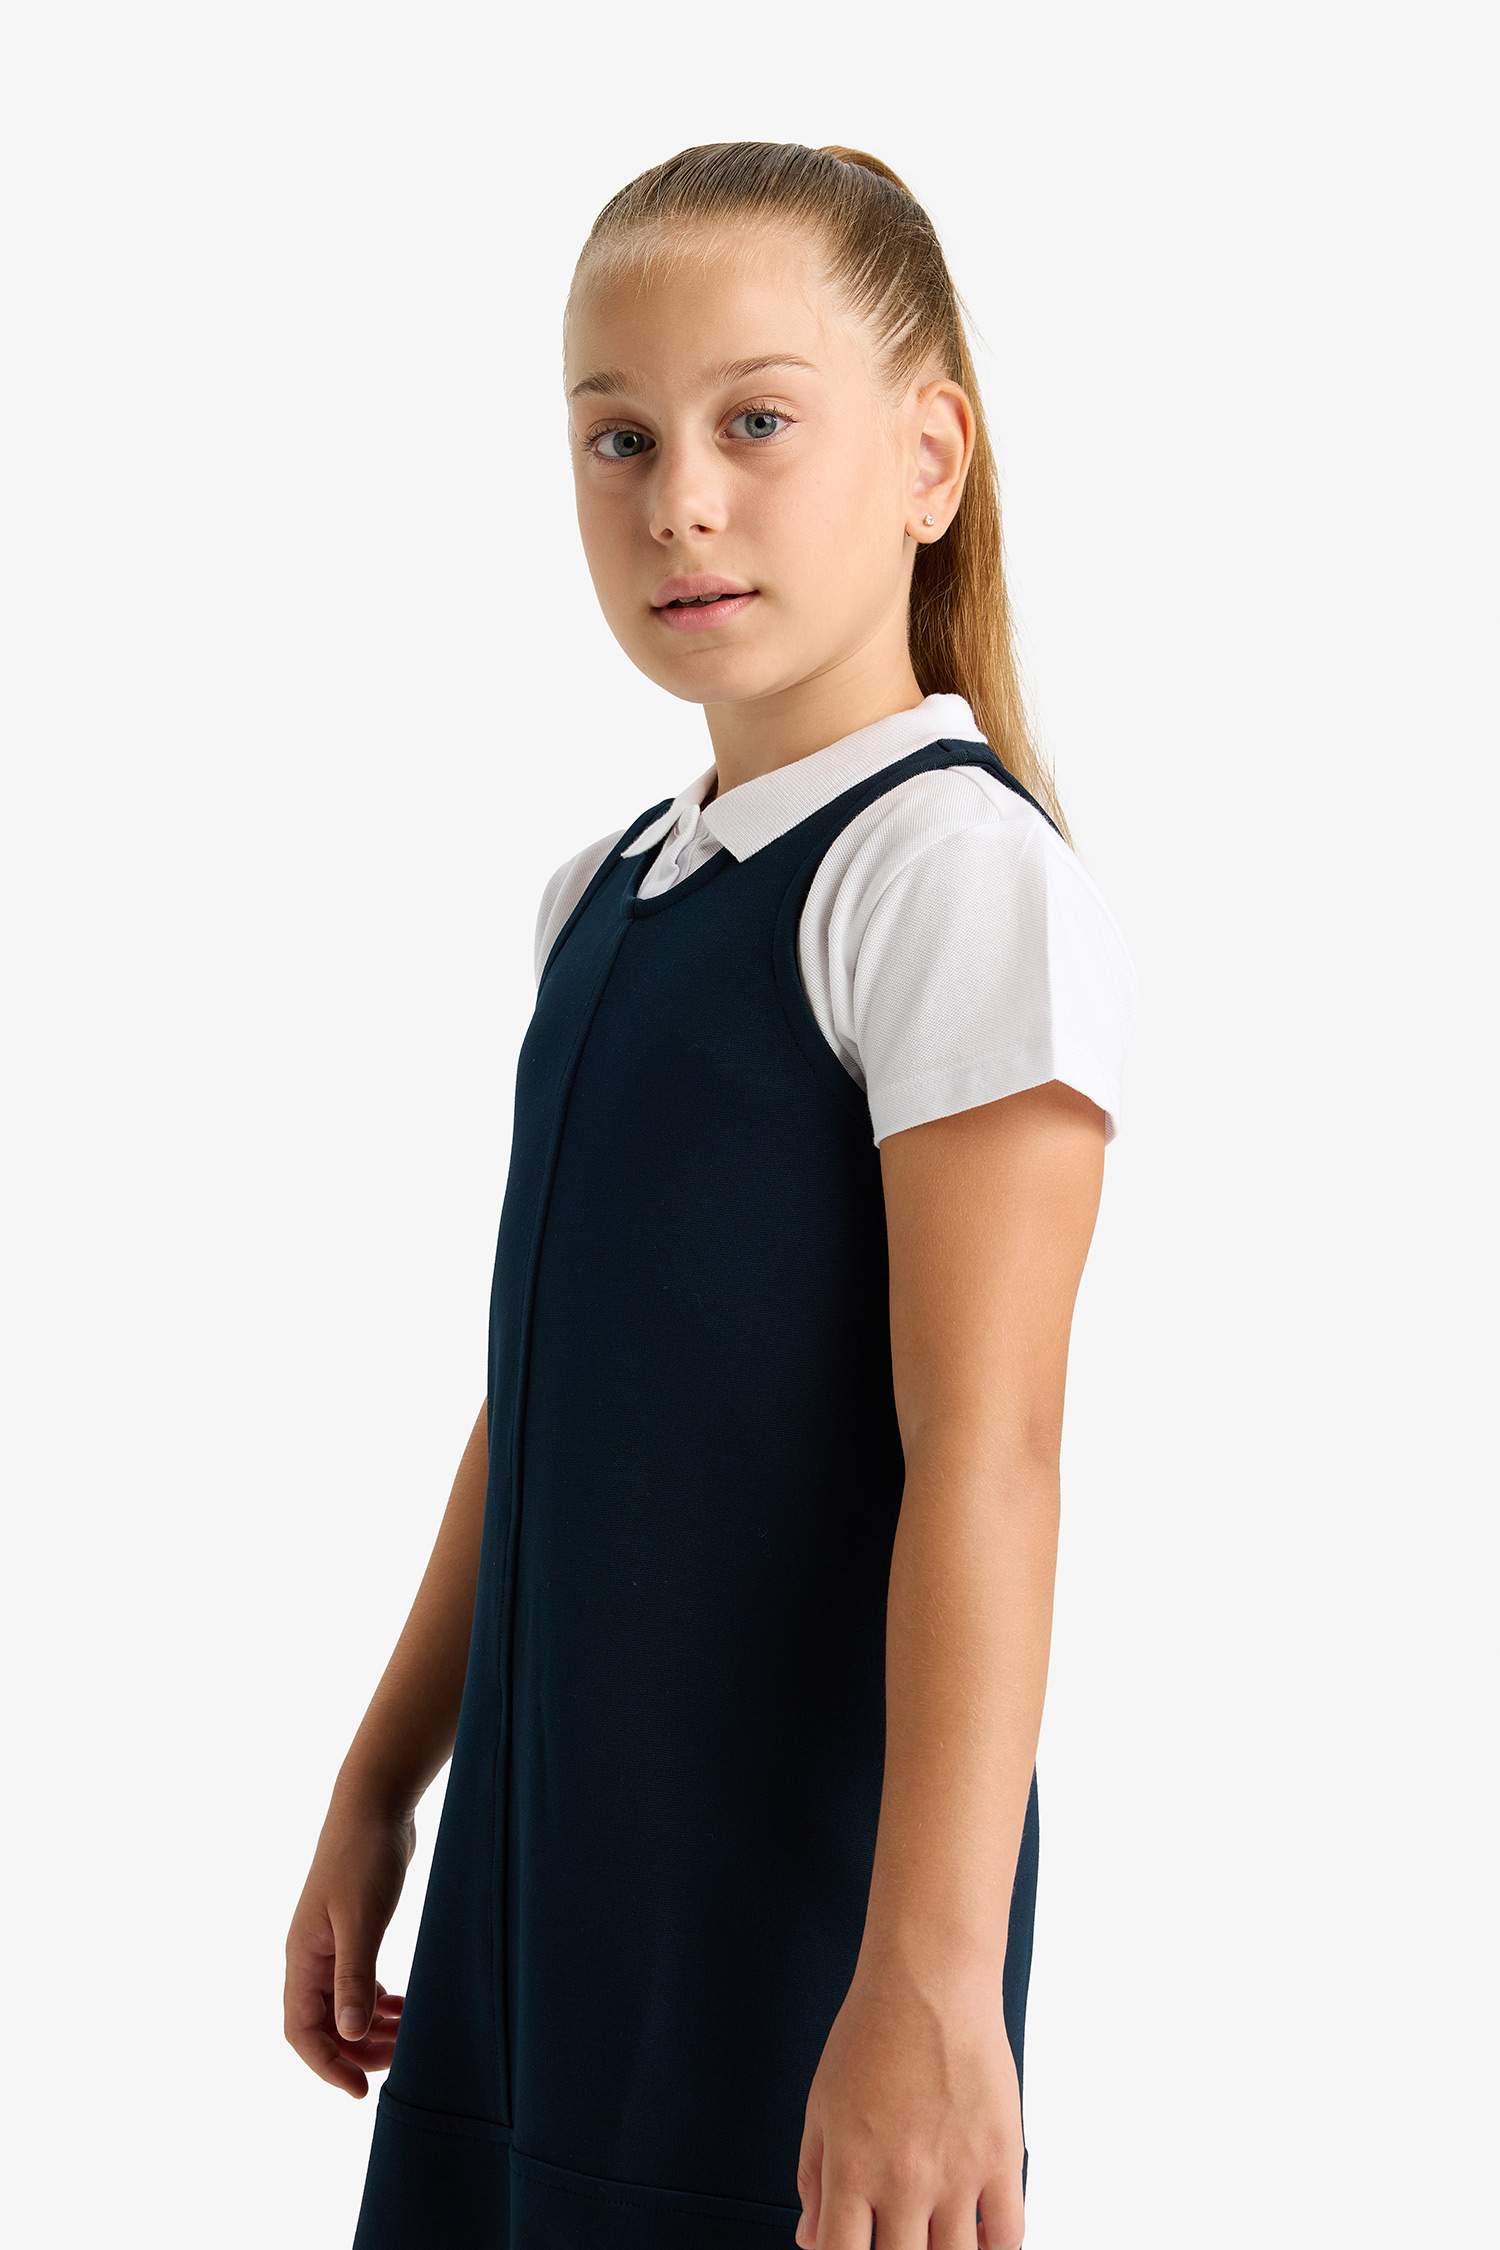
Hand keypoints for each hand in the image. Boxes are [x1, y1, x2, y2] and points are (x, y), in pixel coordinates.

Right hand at [284, 1787, 416, 2097]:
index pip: (300, 2031)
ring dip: (370, 2028)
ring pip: (342, 2006)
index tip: (360, 2090)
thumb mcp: (362, 1920)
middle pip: (323, 2025)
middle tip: (401, 2060)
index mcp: (303, 1957)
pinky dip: (377, 2002)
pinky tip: (403, 2006)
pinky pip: (356, 1982)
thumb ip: (355, 1976)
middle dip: (357, 2050)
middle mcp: (310, 1956)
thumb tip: (349, 2032)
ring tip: (410, 2036)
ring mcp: (330, 1943)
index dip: (327, 2065)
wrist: (375, 1804)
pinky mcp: (353, 1930)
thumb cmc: (364, 1856)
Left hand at [794, 1949, 1024, 2248]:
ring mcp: (956, 2173)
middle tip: (898, 2237)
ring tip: (935, 2237)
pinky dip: (994, 2248)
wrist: (929, 1981)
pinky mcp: (1001, 2156)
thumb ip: (813, 2179)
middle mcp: (903, 2180)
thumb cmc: (873, 2032)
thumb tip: (810, 2238)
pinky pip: (1008, 2236)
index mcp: (851, 2168)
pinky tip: (977, 2236)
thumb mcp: (820, 2104)